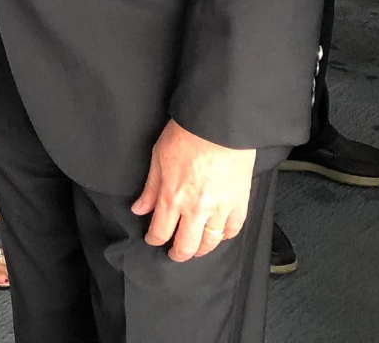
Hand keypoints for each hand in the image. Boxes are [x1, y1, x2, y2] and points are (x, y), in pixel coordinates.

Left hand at [131, 119, 254, 261]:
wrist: (218, 124)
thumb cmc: (186, 135)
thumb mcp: (158, 157)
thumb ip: (150, 188)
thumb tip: (139, 209)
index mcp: (172, 198)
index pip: (160, 232)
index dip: (154, 240)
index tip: (153, 240)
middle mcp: (195, 209)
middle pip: (185, 246)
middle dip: (177, 254)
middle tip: (174, 253)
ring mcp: (219, 209)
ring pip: (209, 243)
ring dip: (200, 249)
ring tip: (196, 249)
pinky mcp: (239, 204)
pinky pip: (232, 230)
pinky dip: (224, 236)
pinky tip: (218, 234)